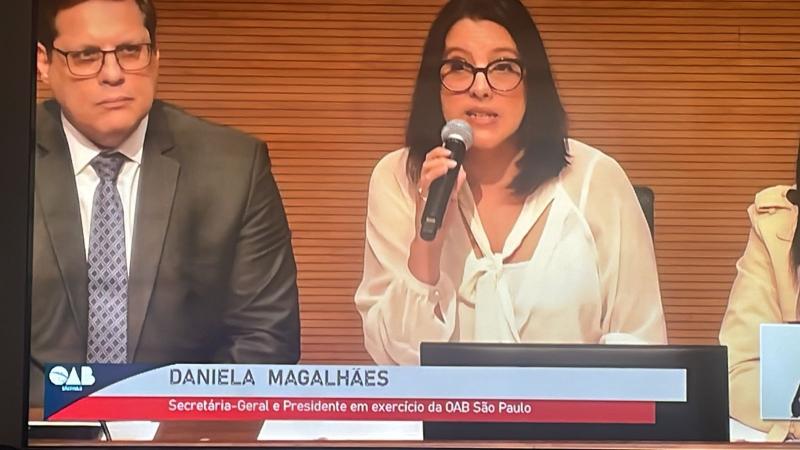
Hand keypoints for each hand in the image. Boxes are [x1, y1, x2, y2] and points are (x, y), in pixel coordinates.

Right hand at [407, 147, 466, 284]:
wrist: (432, 239)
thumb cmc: (439, 221)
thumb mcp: (451, 201)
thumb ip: (455, 187)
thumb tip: (461, 172)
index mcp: (431, 184)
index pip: (431, 163)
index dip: (438, 154)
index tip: (450, 151)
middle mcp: (424, 186)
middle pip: (426, 162)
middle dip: (437, 154)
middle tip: (449, 153)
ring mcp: (422, 192)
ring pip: (425, 170)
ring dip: (438, 163)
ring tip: (450, 162)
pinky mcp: (422, 198)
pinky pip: (426, 182)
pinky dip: (436, 174)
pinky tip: (445, 171)